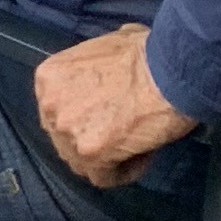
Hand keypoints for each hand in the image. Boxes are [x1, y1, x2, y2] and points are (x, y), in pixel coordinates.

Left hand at [32, 25, 196, 188]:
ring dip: (107, 158)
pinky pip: (104, 178)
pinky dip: (123, 172)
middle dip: (92, 139)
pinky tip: (142, 157)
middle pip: (65, 138)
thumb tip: (111, 62)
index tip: (109, 116)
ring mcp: (67, 130)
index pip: (58, 112)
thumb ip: (96, 61)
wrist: (171, 70)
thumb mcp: (109, 43)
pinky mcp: (90, 153)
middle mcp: (50, 105)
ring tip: (135, 145)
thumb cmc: (148, 53)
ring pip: (81, 162)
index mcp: (49, 78)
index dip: (84, 117)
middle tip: (122, 133)